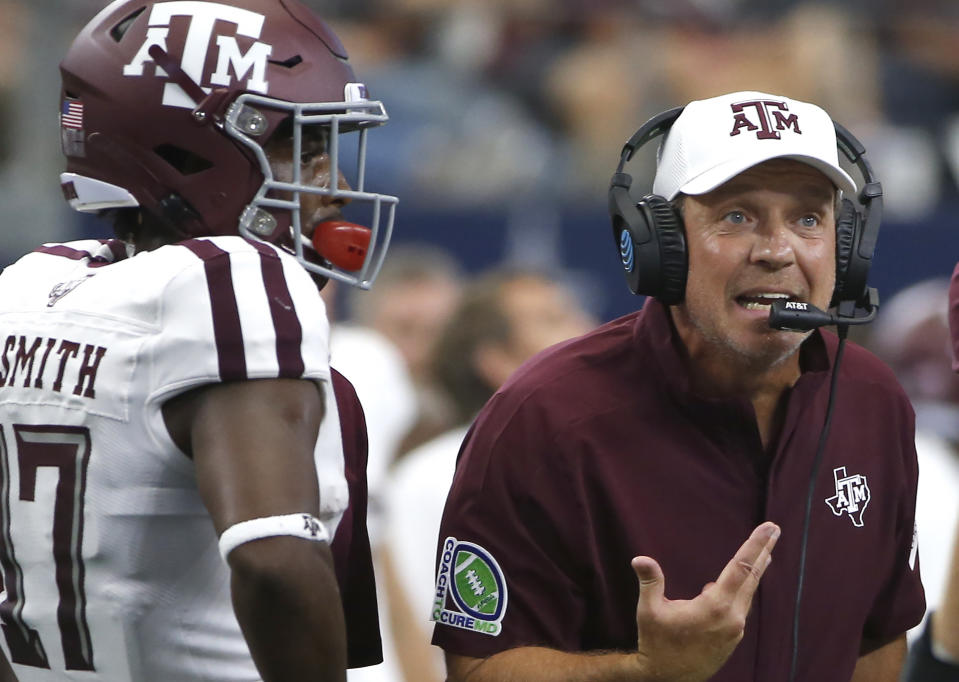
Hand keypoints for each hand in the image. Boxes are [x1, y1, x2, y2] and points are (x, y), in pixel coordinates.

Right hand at [630, 522, 780, 681]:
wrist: (667, 679)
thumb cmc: (657, 643)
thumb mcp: (649, 611)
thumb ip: (651, 582)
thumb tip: (640, 559)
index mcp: (715, 606)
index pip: (741, 567)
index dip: (755, 544)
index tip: (769, 528)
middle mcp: (732, 616)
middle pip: (751, 576)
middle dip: (763, 550)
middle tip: (775, 529)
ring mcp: (735, 629)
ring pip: (748, 592)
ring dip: (756, 569)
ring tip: (765, 553)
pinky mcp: (733, 637)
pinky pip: (741, 605)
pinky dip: (744, 588)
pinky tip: (739, 582)